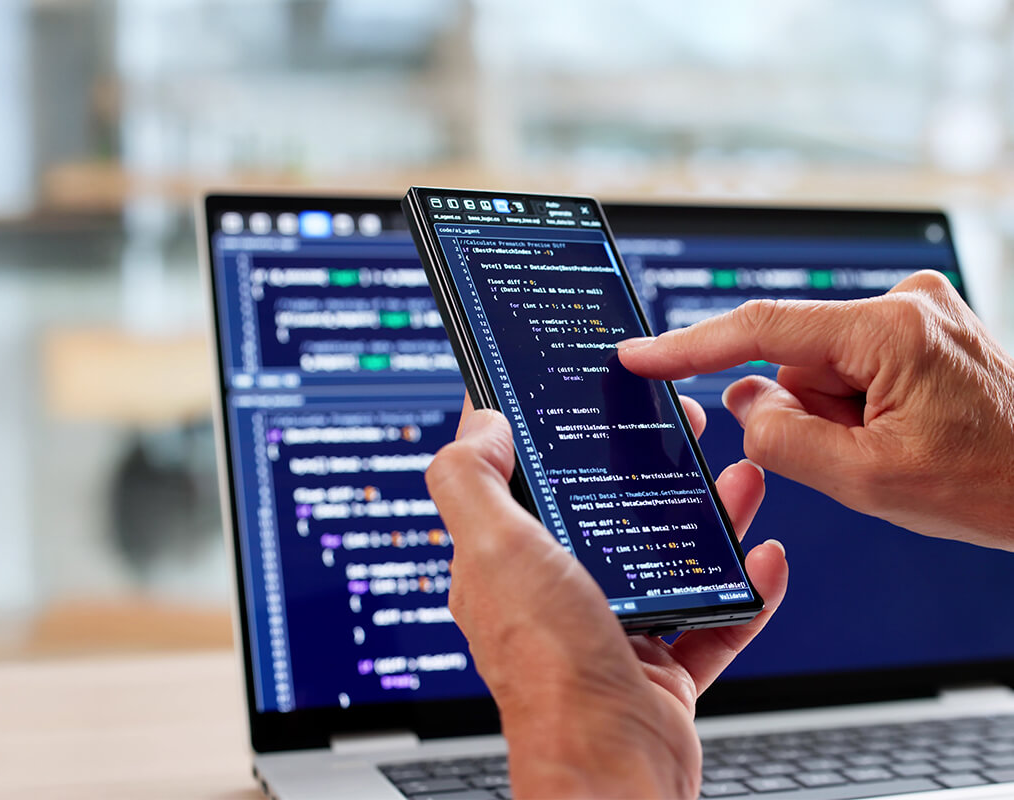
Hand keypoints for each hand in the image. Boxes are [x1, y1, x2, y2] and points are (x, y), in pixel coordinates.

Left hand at [427, 397, 789, 798]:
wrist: (611, 763)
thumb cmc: (547, 664)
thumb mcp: (492, 548)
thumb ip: (471, 480)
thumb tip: (478, 421)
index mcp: (504, 564)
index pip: (522, 481)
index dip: (555, 433)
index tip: (593, 392)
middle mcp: (554, 596)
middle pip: (606, 513)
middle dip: (649, 467)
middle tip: (685, 427)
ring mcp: (610, 633)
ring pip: (667, 559)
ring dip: (709, 518)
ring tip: (740, 478)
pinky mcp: (660, 672)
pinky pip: (712, 620)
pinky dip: (744, 590)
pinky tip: (764, 558)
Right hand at [617, 270, 1013, 549]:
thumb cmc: (993, 484)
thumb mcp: (867, 481)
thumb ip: (783, 439)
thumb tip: (746, 403)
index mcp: (891, 329)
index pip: (763, 328)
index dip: (689, 347)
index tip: (637, 356)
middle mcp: (907, 303)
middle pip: (797, 358)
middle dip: (808, 411)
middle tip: (862, 455)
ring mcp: (922, 312)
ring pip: (825, 368)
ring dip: (838, 414)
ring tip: (898, 448)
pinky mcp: (927, 330)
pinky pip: (855, 367)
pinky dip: (861, 406)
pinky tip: (908, 435)